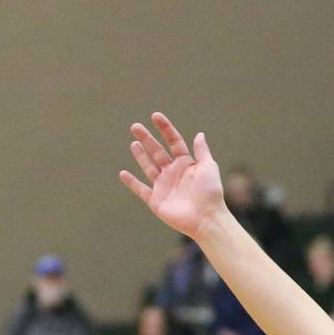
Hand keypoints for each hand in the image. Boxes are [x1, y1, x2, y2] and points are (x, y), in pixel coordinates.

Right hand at [120, 114, 227, 240]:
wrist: (206, 218)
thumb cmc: (210, 192)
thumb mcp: (208, 167)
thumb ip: (201, 151)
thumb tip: (199, 133)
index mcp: (186, 163)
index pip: (173, 141)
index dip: (165, 128)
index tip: (155, 116)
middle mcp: (173, 172)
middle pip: (157, 151)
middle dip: (147, 138)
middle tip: (135, 126)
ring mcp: (163, 186)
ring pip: (149, 167)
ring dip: (140, 155)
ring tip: (134, 143)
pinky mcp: (156, 200)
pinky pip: (141, 189)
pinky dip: (131, 182)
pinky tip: (123, 173)